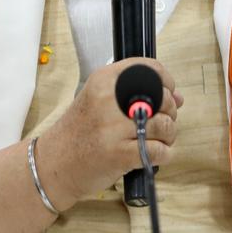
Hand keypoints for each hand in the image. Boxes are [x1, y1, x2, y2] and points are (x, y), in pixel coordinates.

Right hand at [37, 57, 183, 207]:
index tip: (166, 93)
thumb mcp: (99, 101)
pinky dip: (163, 154)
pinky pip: (159, 150)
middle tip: (159, 123)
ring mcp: (113, 128)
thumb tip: (178, 97)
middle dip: (170, 112)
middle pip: (163, 98)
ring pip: (165, 125)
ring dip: (168, 135)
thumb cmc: (80, 132)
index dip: (166, 81)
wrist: (53, 163)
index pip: (150, 68)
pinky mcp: (119, 154)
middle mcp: (108, 100)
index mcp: (104, 81)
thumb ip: (136, 94)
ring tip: (156, 139)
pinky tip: (152, 154)